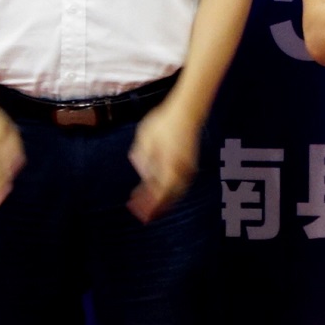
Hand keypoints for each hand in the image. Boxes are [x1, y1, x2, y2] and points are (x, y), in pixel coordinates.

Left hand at [126, 104, 199, 221]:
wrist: (187, 111)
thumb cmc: (164, 123)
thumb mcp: (145, 140)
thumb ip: (143, 160)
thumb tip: (144, 175)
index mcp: (170, 165)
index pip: (159, 193)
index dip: (147, 204)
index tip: (134, 208)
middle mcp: (182, 170)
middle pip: (169, 197)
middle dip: (155, 207)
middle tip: (141, 214)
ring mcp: (188, 168)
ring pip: (176, 193)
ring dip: (163, 201)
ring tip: (148, 205)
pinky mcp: (190, 165)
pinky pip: (179, 185)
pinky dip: (169, 192)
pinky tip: (159, 190)